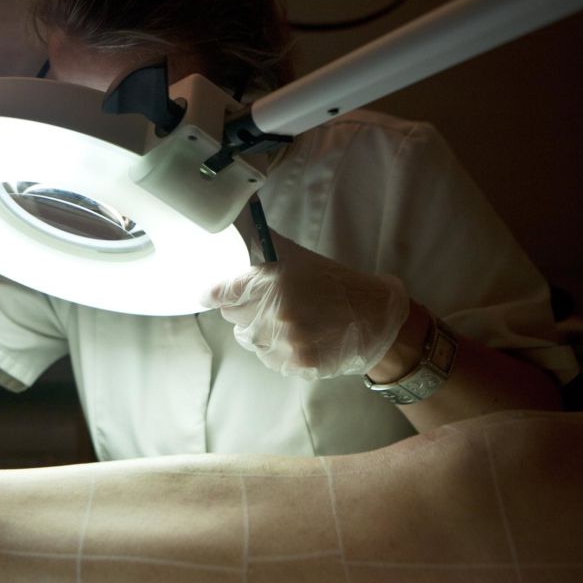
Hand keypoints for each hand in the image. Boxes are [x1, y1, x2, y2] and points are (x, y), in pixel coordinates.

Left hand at [201, 230, 408, 380]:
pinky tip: (298, 338)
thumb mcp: (297, 258)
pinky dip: (277, 350)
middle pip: (233, 317)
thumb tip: (232, 220)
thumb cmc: (333, 284)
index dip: (214, 293)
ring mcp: (286, 340)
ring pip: (249, 339)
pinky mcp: (296, 363)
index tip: (208, 295)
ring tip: (288, 321)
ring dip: (261, 331)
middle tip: (267, 303)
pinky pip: (268, 358)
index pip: (223, 292)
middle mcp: (276, 312)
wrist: (375, 317)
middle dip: (245, 309)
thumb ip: (261, 244)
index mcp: (273, 281)